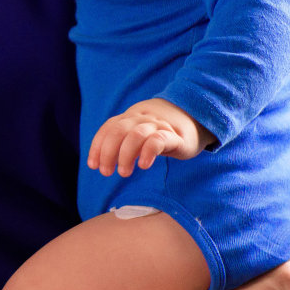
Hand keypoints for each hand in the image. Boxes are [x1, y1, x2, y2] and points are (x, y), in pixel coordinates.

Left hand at [87, 99, 211, 176]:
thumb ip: (124, 139)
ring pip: (137, 134)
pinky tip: (144, 165)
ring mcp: (159, 125)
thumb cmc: (162, 129)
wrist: (197, 116)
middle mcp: (143, 118)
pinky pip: (159, 140)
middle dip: (108, 152)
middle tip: (106, 172)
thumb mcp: (141, 130)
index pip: (109, 127)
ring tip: (124, 172)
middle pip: (119, 130)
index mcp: (131, 117)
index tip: (92, 165)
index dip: (98, 146)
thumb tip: (102, 161)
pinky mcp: (176, 136)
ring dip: (126, 154)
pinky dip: (148, 152)